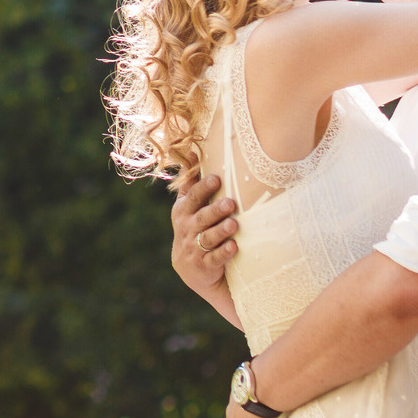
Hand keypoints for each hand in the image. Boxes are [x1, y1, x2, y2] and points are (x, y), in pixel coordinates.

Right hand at [169, 171, 241, 329]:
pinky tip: (234, 247)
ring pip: (208, 238)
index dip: (203, 188)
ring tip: (234, 224)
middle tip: (231, 203)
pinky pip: (214, 258)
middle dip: (215, 210)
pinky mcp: (203, 265)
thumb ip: (190, 181)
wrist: (192, 268)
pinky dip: (223, 253)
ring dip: (221, 231)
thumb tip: (191, 149)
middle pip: (201, 217)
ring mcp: (194, 247)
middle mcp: (187, 228)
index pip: (192, 197)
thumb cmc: (194, 227)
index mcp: (183, 211)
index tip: (217, 178)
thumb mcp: (188, 205)